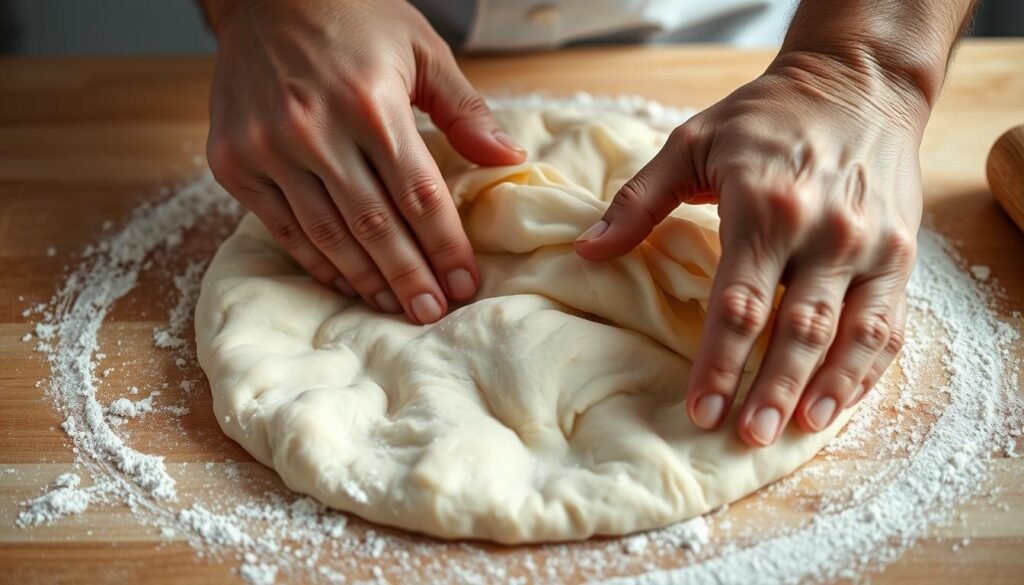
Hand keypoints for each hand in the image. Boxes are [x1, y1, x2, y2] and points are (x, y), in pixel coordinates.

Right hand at [205, 0, 525, 323]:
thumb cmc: (353, 17)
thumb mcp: (421, 49)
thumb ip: (465, 110)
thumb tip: (510, 161)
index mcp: (371, 103)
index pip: (419, 195)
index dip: (445, 247)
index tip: (465, 284)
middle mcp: (315, 130)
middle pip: (374, 227)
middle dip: (410, 277)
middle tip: (432, 313)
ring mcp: (268, 149)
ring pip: (327, 236)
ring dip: (366, 279)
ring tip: (395, 307)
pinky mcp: (233, 163)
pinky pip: (283, 229)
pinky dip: (317, 262)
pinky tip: (346, 282)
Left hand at [575, 51, 925, 445]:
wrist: (856, 84)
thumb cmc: (764, 117)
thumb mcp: (691, 142)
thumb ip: (638, 200)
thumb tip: (587, 250)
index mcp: (765, 207)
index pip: (740, 304)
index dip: (718, 363)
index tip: (699, 410)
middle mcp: (825, 231)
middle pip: (798, 329)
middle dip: (771, 390)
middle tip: (746, 438)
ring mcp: (871, 245)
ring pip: (853, 334)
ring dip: (827, 390)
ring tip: (798, 434)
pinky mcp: (902, 252)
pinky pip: (889, 322)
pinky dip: (867, 368)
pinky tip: (842, 400)